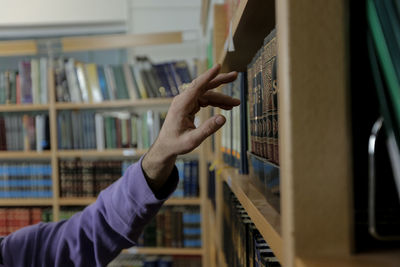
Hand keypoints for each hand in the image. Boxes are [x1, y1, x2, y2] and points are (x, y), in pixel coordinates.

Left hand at [142, 64, 239, 191]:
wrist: (166, 146)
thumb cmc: (176, 144)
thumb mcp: (192, 140)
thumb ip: (208, 129)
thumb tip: (223, 118)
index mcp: (181, 105)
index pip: (197, 86)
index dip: (208, 76)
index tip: (218, 66)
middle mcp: (183, 100)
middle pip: (204, 86)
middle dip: (220, 80)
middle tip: (235, 75)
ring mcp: (186, 101)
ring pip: (207, 94)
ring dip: (222, 97)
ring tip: (236, 103)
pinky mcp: (189, 105)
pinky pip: (205, 100)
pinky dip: (216, 103)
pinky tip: (227, 107)